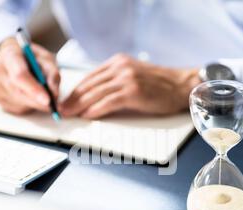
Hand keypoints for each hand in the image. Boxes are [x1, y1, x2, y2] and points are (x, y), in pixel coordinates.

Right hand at [0, 38, 59, 114]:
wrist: (12, 57)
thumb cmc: (31, 57)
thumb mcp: (46, 59)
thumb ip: (52, 74)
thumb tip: (54, 94)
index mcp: (9, 56)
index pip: (20, 75)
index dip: (34, 89)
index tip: (48, 100)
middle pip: (19, 93)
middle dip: (39, 102)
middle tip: (54, 105)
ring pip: (19, 103)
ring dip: (35, 104)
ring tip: (41, 93)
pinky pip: (17, 108)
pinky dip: (28, 106)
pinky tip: (30, 96)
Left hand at [59, 54, 199, 118]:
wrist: (181, 86)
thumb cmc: (159, 85)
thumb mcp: (134, 75)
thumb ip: (115, 81)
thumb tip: (94, 96)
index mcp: (118, 62)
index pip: (90, 77)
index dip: (75, 90)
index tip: (65, 100)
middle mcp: (121, 67)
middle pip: (90, 85)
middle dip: (73, 99)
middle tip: (61, 109)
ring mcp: (127, 78)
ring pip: (96, 93)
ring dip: (79, 105)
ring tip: (69, 114)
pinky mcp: (133, 91)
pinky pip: (108, 102)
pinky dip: (95, 109)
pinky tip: (87, 115)